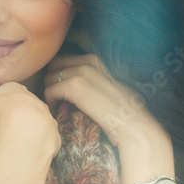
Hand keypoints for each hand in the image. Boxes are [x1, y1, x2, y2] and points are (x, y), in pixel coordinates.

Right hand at [0, 75, 60, 151]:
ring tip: (19, 139)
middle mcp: (32, 100)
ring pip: (38, 120)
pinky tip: (31, 149)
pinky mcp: (52, 135)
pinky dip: (40, 143)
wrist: (27, 130)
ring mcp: (45, 117)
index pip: (7, 90)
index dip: (0, 98)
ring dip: (30, 127)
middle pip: (24, 104)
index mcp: (14, 90)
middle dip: (17, 112)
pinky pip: (46, 138)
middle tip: (5, 124)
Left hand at [42, 55, 168, 150]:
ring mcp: (82, 72)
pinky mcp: (75, 86)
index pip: (63, 58)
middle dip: (51, 81)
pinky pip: (50, 90)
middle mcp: (89, 61)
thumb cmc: (122, 112)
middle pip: (54, 66)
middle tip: (55, 99)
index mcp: (96, 60)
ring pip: (50, 78)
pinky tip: (58, 112)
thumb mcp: (108, 87)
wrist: (134, 125)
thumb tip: (73, 84)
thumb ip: (92, 80)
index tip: (58, 88)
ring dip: (50, 92)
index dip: (57, 73)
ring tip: (57, 106)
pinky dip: (51, 102)